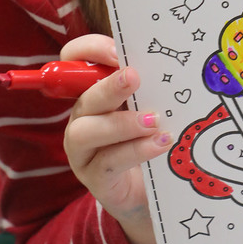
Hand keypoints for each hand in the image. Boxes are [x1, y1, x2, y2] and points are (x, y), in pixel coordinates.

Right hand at [61, 33, 170, 243]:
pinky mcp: (94, 178)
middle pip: (83, 97)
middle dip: (108, 86)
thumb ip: (148, 83)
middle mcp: (81, 117)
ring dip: (121, 123)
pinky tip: (161, 143)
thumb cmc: (146, 138)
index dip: (90, 50)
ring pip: (87, 132)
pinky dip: (137, 150)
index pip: (74, 59)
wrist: (149, 193)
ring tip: (154, 120)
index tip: (118, 51)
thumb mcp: (146, 104)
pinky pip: (109, 162)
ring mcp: (82, 151)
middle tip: (135, 77)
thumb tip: (169, 60)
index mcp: (93, 90)